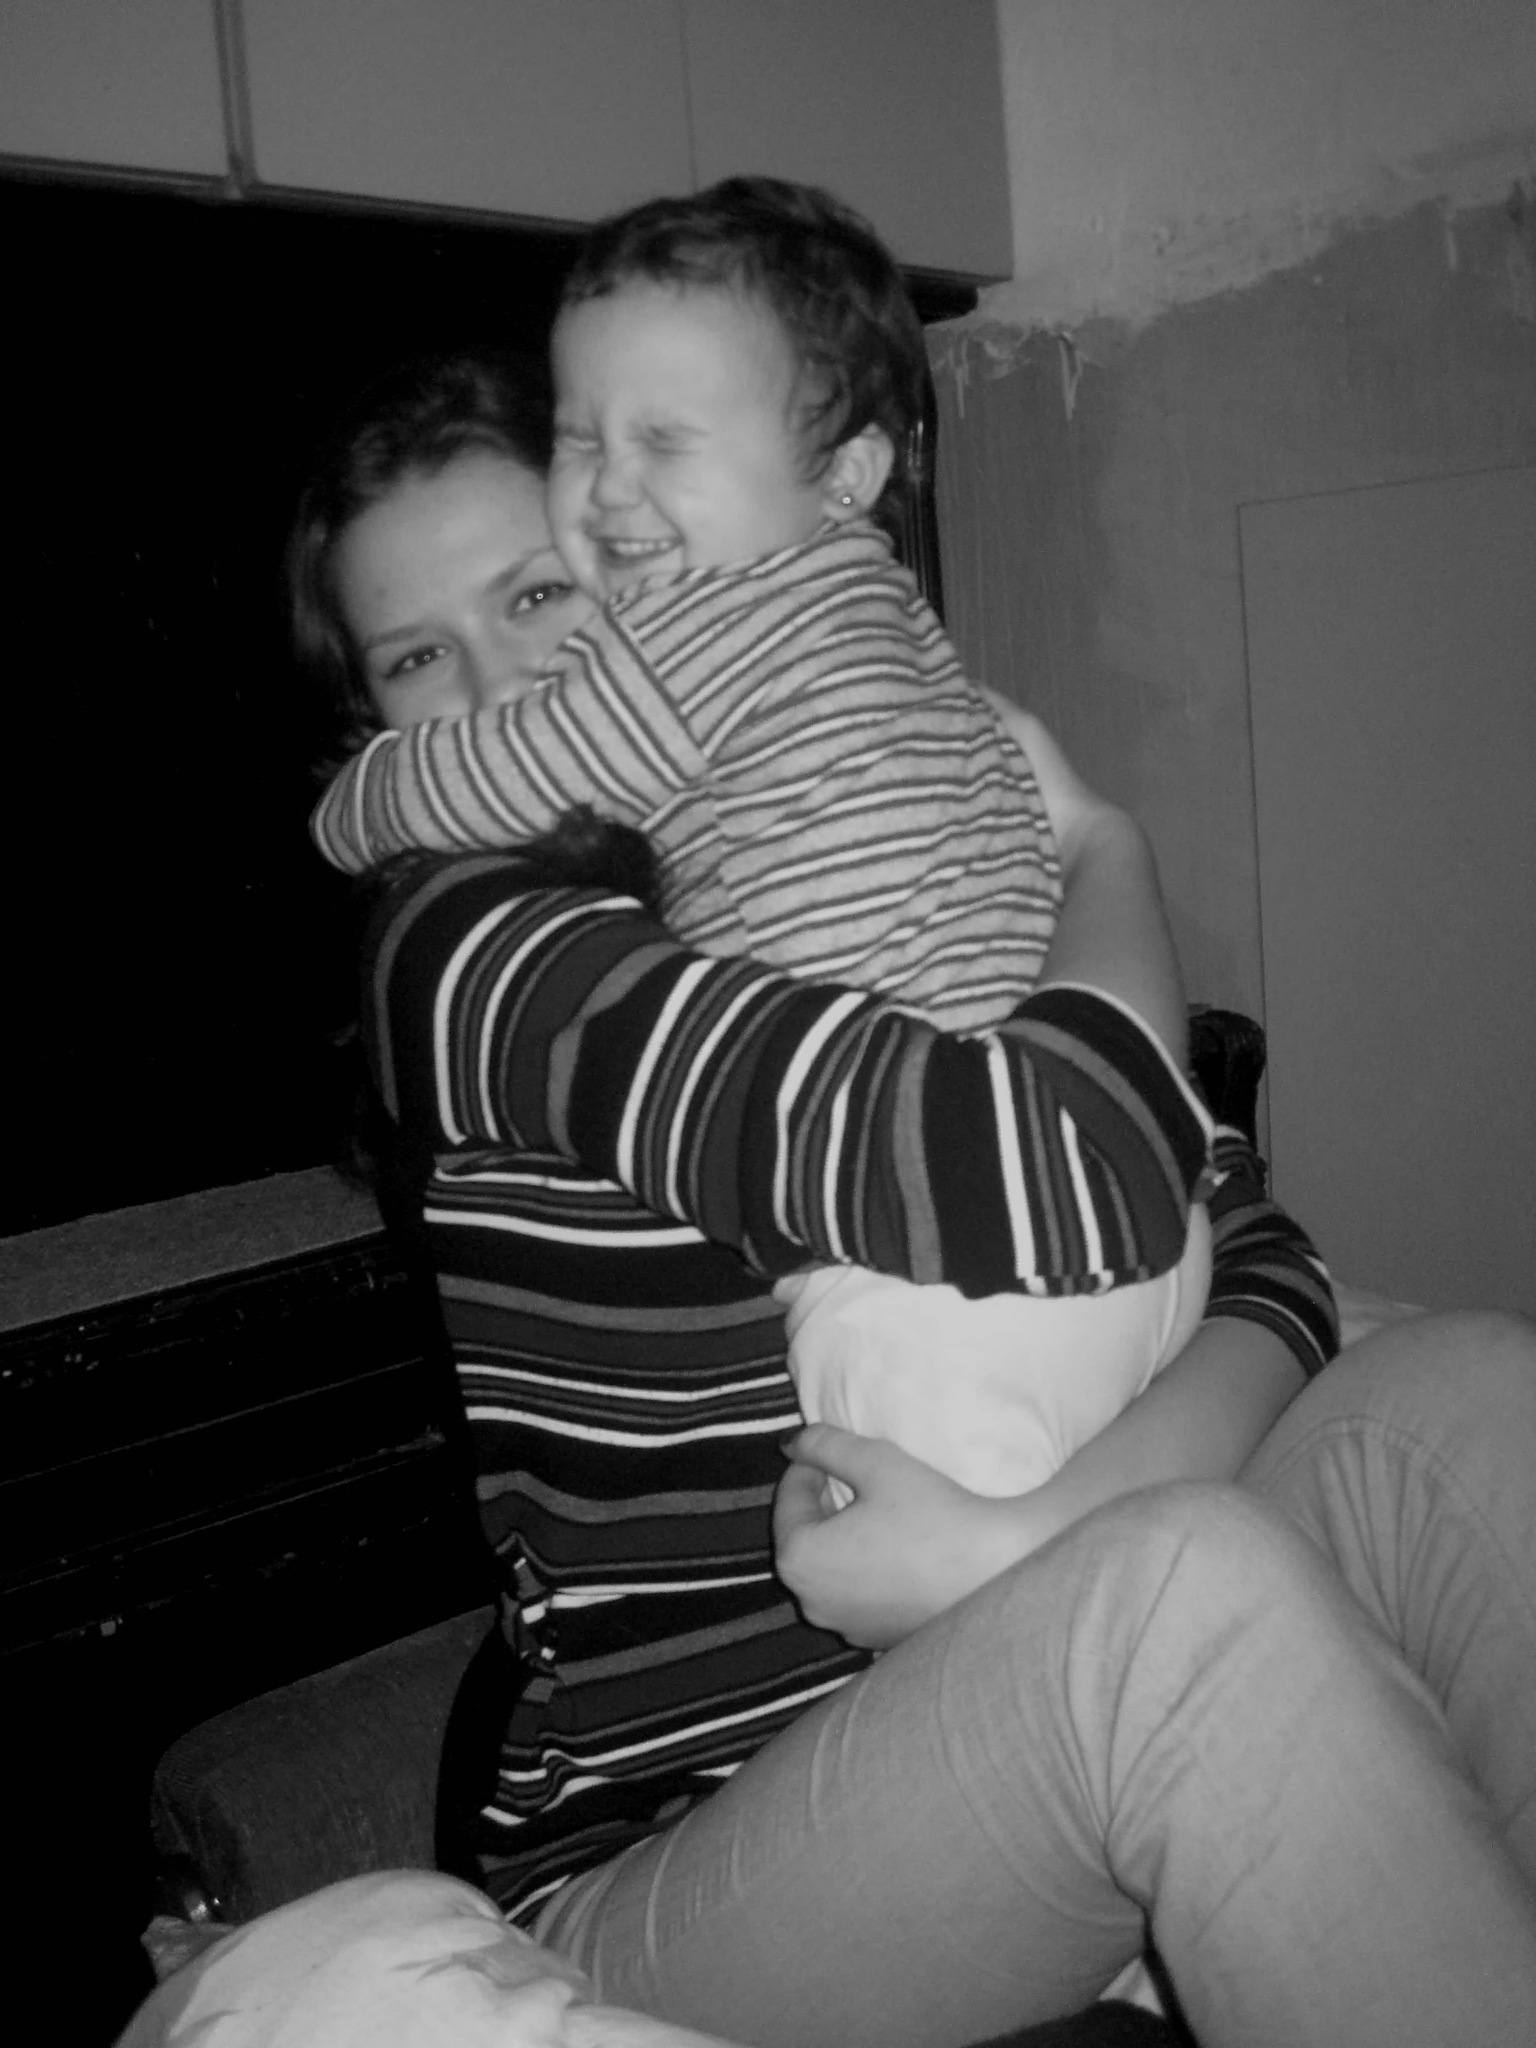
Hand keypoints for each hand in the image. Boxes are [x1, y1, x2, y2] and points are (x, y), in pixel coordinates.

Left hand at [772, 1425, 1037, 1648]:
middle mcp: (811, 1602)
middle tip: (856, 1474)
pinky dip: (868, 1569)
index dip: (810, 1465)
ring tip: (880, 1508)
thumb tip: (792, 1443)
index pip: (789, 1498)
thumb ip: (825, 1445)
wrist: (999, 1573)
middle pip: (806, 1536)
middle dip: (825, 1503)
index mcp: (799, 1559)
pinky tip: (899, 1548)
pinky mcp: (878, 1641)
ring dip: (845, 1537)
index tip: (834, 1449)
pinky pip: (859, 1595)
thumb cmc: (933, 1514)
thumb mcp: (875, 1462)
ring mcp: (845, 1628)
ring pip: (832, 1568)